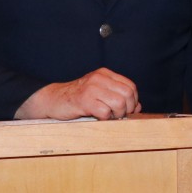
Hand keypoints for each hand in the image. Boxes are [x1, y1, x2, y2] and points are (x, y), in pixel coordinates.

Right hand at [14, 68, 141, 120]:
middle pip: (128, 94)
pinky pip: (105, 112)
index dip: (133, 101)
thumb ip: (118, 97)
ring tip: (108, 116)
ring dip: (116, 114)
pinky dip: (104, 118)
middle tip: (117, 115)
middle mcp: (99, 78)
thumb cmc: (78, 99)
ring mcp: (91, 88)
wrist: (53, 100)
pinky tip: (97, 117)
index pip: (130, 86)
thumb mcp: (100, 94)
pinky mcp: (84, 100)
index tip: (127, 110)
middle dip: (127, 109)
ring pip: (119, 103)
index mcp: (105, 74)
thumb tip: (138, 107)